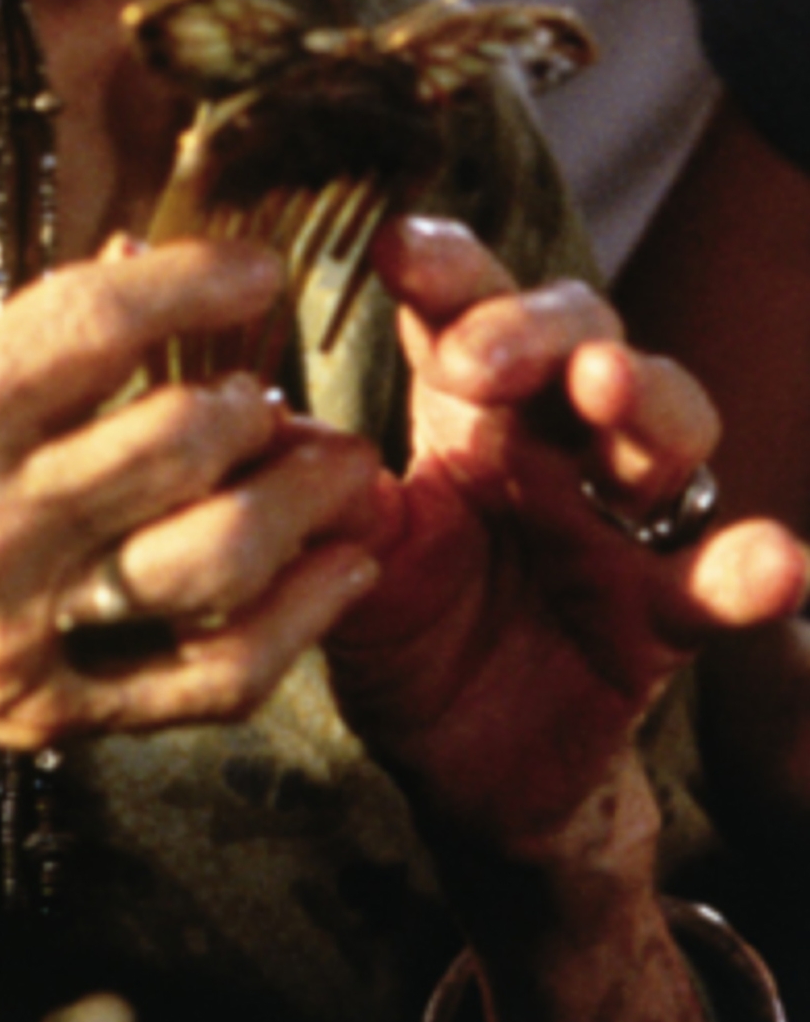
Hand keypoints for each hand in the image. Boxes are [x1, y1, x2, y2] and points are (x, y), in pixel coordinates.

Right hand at [0, 240, 384, 816]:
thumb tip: (126, 266)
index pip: (90, 324)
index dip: (191, 279)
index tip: (252, 266)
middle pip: (176, 440)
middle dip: (253, 397)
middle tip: (276, 382)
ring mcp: (26, 630)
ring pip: (210, 558)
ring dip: (296, 502)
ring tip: (331, 462)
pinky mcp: (53, 712)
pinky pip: (207, 679)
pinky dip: (294, 627)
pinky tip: (341, 574)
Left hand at [326, 216, 808, 859]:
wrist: (457, 769)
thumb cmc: (400, 629)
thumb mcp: (350, 555)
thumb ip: (323, 493)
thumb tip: (264, 427)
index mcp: (465, 405)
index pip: (462, 306)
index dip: (441, 267)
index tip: (394, 251)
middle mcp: (554, 436)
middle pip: (577, 334)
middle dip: (532, 328)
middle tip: (473, 356)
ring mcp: (620, 517)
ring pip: (667, 424)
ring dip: (646, 395)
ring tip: (609, 387)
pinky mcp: (664, 611)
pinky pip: (716, 579)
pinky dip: (751, 568)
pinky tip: (775, 560)